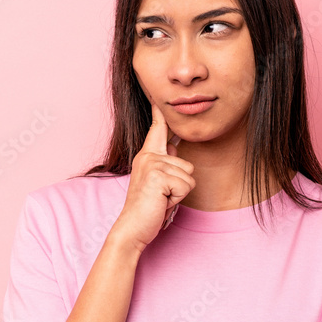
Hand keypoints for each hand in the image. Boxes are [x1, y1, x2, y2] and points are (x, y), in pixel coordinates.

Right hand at [111, 100, 194, 250]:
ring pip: (189, 176)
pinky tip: (162, 202)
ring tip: (161, 199)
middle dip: (181, 185)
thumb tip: (175, 148)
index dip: (160, 112)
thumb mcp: (158, 183)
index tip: (159, 94)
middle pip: (187, 164)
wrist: (132, 227)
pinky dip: (178, 199)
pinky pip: (186, 185)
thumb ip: (165, 164)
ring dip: (179, 193)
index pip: (157, 130)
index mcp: (147, 156)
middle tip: (162, 197)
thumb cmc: (147, 209)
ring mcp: (152, 164)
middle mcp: (148, 156)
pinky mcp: (158, 175)